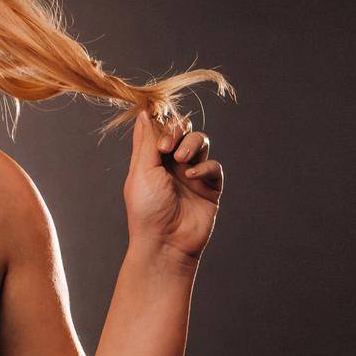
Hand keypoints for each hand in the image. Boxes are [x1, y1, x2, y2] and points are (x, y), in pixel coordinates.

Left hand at [124, 110, 223, 265]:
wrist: (165, 242)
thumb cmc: (146, 209)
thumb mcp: (141, 171)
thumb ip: (146, 141)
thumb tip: (144, 112)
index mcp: (152, 159)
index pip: (161, 128)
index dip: (161, 122)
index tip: (157, 124)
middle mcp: (172, 164)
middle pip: (183, 130)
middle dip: (178, 131)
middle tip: (167, 147)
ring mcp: (193, 174)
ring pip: (200, 142)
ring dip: (191, 144)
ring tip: (180, 159)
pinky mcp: (210, 187)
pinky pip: (214, 166)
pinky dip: (205, 166)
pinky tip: (191, 176)